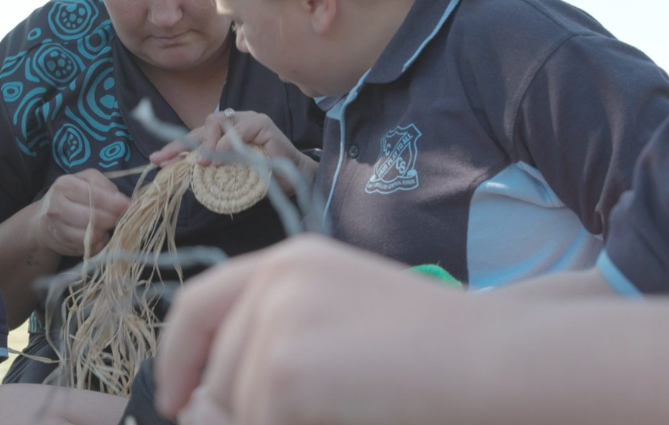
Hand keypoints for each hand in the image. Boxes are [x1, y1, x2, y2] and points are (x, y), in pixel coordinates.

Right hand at [32, 170, 130, 257]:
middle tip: (121, 216)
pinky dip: (101, 242)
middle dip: (113, 218)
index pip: (95, 196)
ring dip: (106, 230)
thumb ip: (104, 185)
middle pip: (95, 218)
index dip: (115, 203)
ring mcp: (59, 229)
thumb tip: (123, 201)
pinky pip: (91, 247)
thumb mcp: (86, 180)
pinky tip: (100, 235)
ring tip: (108, 224)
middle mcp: (57, 207)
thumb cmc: (71, 196)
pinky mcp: (65, 246)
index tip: (129, 205)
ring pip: (93, 234)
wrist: (44, 221)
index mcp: (64, 185)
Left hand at [150, 110, 316, 192]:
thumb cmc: (262, 178)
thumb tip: (178, 171)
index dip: (176, 147)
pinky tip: (220, 158)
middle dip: (183, 143)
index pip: (196, 135)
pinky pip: (240, 129)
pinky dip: (228, 143)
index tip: (157, 160)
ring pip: (218, 122)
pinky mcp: (263, 124)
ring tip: (203, 164)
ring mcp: (250, 119)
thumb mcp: (228, 174)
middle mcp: (236, 122)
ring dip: (207, 144)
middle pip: (203, 125)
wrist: (294, 181)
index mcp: (226, 132)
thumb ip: (209, 168)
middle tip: (169, 162)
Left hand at [155, 235, 472, 424]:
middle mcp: (275, 278)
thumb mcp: (342, 324)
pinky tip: (351, 410)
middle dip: (240, 411)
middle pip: (217, 372)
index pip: (199, 303)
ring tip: (350, 400)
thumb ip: (277, 342)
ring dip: (276, 421)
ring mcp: (277, 320)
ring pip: (235, 406)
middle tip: (302, 411)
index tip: (176, 398)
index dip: (179, 354)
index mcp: (291, 261)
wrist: (492, 360)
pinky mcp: (284, 368)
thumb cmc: (434, 348)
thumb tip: (201, 402)